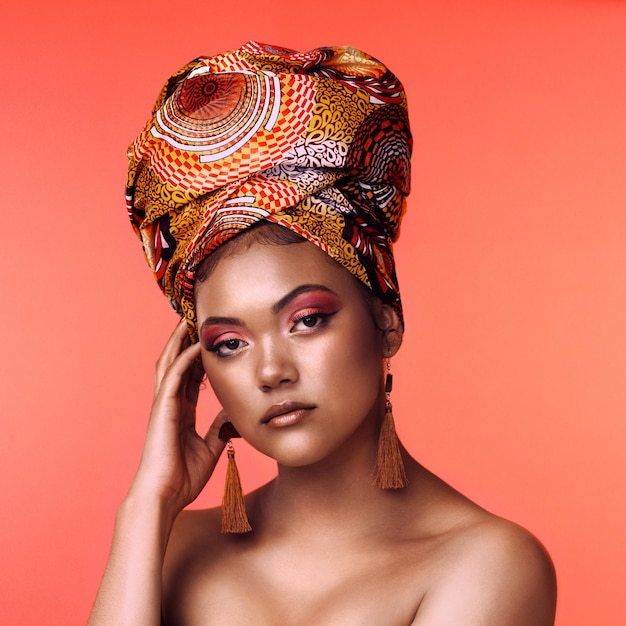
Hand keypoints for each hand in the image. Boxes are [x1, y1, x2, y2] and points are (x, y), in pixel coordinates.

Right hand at [127, 318, 227, 517]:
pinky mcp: (162, 410)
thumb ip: (219, 429)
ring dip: (179, 342)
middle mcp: (171, 404)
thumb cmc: (183, 477)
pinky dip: (184, 359)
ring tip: (189, 320)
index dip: (199, 357)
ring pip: (170, 363)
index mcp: (181, 412)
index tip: (211, 341)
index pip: (190, 376)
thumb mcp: (210, 448)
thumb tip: (233, 416)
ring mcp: (164, 405)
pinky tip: (196, 345)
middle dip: (184, 341)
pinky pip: (173, 378)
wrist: (165, 497)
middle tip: (197, 320)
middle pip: (177, 363)